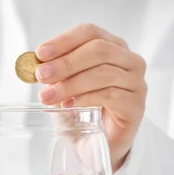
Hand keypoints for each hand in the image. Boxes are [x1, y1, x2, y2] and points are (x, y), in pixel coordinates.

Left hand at [35, 24, 147, 171]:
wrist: (97, 142)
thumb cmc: (82, 109)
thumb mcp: (63, 86)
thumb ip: (54, 72)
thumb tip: (37, 65)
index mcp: (112, 47)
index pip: (90, 32)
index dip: (64, 41)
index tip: (41, 53)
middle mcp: (129, 61)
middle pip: (99, 50)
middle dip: (66, 62)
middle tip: (42, 75)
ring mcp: (136, 83)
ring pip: (103, 73)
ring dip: (70, 84)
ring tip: (47, 96)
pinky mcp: (136, 106)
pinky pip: (110, 96)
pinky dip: (86, 99)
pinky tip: (69, 106)